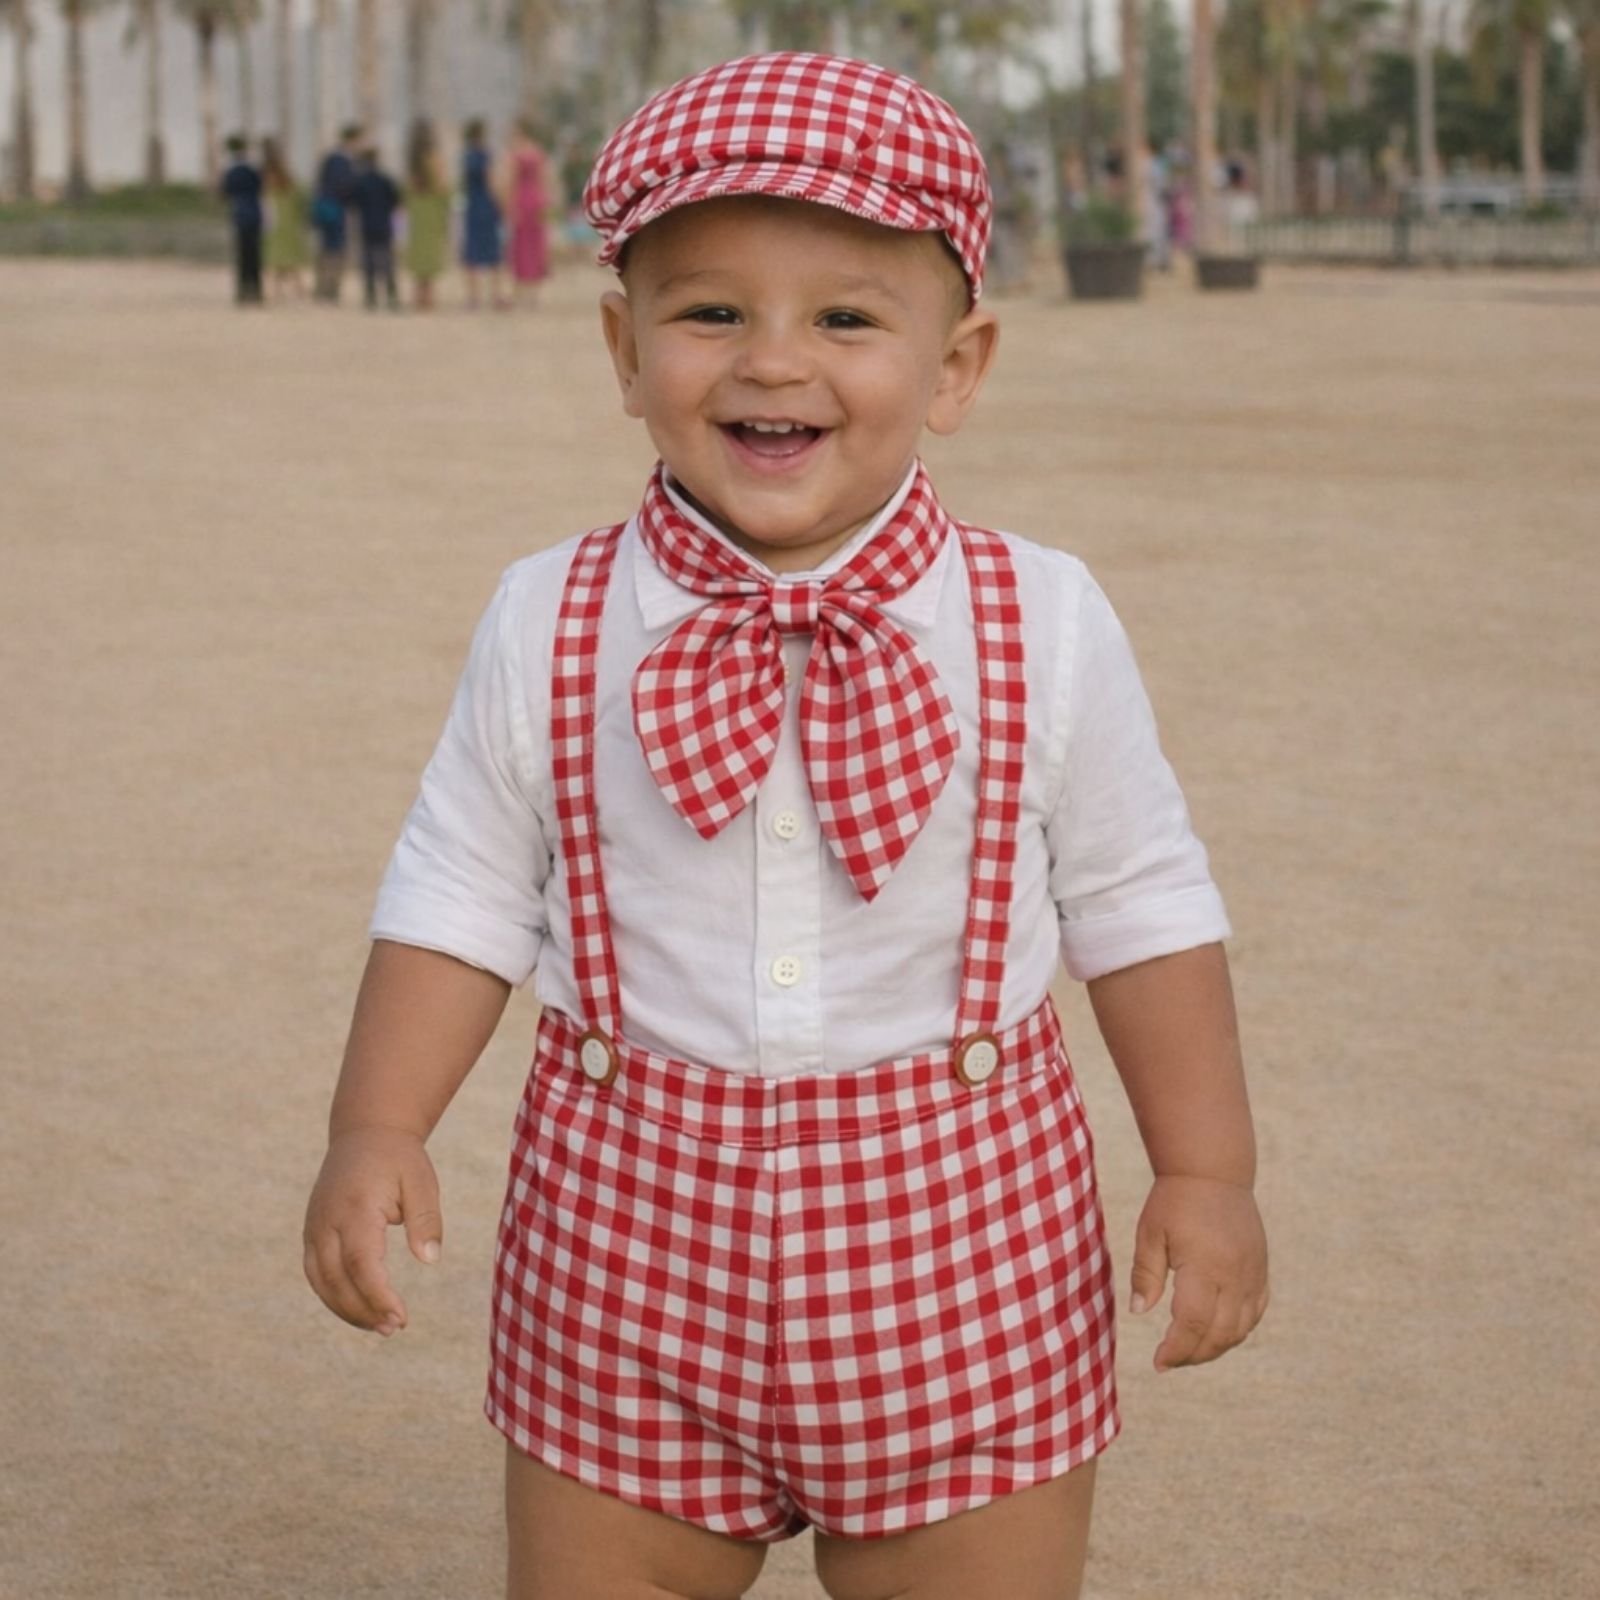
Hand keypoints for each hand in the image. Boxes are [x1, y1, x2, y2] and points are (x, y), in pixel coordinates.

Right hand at [303, 1127, 442, 1336]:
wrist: (365, 1133)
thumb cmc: (399, 1159)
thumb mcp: (421, 1181)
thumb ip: (426, 1220)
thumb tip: (430, 1260)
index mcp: (355, 1206)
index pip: (361, 1262)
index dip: (377, 1295)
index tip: (400, 1317)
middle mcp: (326, 1219)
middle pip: (335, 1278)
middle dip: (363, 1309)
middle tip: (394, 1328)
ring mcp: (313, 1226)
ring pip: (321, 1281)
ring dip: (347, 1309)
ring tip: (381, 1328)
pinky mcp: (311, 1232)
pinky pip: (317, 1273)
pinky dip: (335, 1296)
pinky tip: (361, 1309)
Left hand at [1128, 1175, 1268, 1371]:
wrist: (1213, 1171)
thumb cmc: (1174, 1200)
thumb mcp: (1150, 1233)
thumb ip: (1145, 1274)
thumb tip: (1139, 1312)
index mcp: (1204, 1265)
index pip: (1192, 1322)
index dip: (1176, 1348)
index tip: (1158, 1362)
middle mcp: (1235, 1274)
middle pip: (1219, 1334)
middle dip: (1193, 1355)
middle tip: (1169, 1361)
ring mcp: (1253, 1274)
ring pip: (1240, 1329)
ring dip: (1215, 1347)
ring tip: (1188, 1351)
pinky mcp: (1261, 1270)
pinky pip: (1255, 1313)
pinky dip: (1237, 1330)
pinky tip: (1216, 1334)